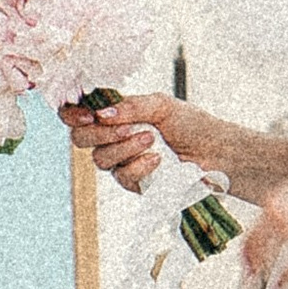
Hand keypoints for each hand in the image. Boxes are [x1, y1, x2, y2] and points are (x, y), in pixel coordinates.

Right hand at [62, 90, 216, 197]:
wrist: (215, 152)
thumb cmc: (190, 124)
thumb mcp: (161, 105)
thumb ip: (132, 106)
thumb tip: (102, 113)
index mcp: (115, 115)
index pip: (78, 114)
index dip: (72, 114)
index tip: (88, 116)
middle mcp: (112, 138)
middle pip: (80, 139)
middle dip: (101, 133)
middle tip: (126, 127)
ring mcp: (121, 162)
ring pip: (100, 159)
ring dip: (125, 148)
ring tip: (152, 139)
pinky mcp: (133, 183)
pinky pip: (122, 176)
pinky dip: (139, 166)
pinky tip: (157, 159)